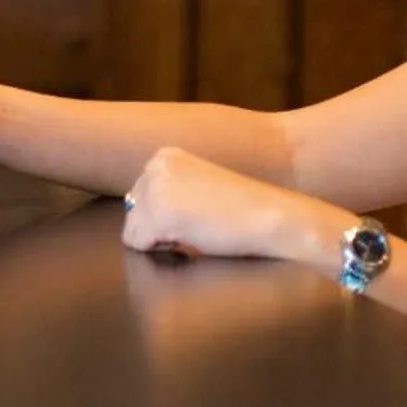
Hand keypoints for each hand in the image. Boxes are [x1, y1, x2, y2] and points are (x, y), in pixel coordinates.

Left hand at [120, 146, 342, 262]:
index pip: (138, 200)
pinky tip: (195, 237)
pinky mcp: (157, 213)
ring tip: (199, 228)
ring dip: (163, 241)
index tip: (201, 211)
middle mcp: (155, 165)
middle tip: (202, 221)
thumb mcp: (197, 187)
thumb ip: (165, 192)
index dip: (168, 217)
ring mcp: (154, 188)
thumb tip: (131, 213)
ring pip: (133, 232)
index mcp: (164, 155)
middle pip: (132, 215)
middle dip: (160, 229)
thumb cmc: (241, 210)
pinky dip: (164, 251)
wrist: (275, 216)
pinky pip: (139, 246)